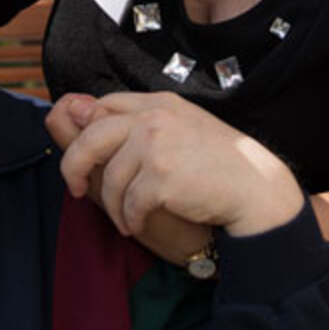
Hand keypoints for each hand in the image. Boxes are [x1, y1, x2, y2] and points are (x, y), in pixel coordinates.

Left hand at [45, 95, 208, 264]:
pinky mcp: (162, 177)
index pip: (105, 105)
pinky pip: (129, 203)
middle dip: (74, 165)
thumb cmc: (217, 162)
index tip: (82, 155)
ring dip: (113, 206)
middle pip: (91, 136)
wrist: (255, 187)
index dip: (86, 129)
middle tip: (75, 189)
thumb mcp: (179, 128)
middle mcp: (155, 118)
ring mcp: (158, 146)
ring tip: (124, 219)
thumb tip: (76, 109)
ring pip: (110, 178)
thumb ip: (137, 122)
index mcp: (159, 103)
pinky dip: (130, 220)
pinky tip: (137, 226)